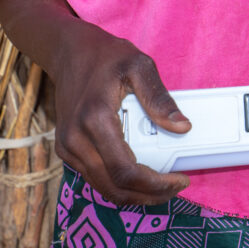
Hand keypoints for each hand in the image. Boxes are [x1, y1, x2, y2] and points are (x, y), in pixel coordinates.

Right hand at [52, 20, 192, 204]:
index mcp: (95, 119)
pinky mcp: (66, 150)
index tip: (180, 180)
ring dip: (134, 194)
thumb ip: (159, 98)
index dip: (155, 184)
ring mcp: (67, 147)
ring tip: (161, 185)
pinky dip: (119, 183)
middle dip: (148, 195)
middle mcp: (76, 139)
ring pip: (103, 188)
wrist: (69, 51)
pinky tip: (140, 175)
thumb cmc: (106, 55)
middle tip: (175, 187)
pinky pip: (94, 177)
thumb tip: (182, 127)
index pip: (126, 170)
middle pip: (114, 187)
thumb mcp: (139, 65)